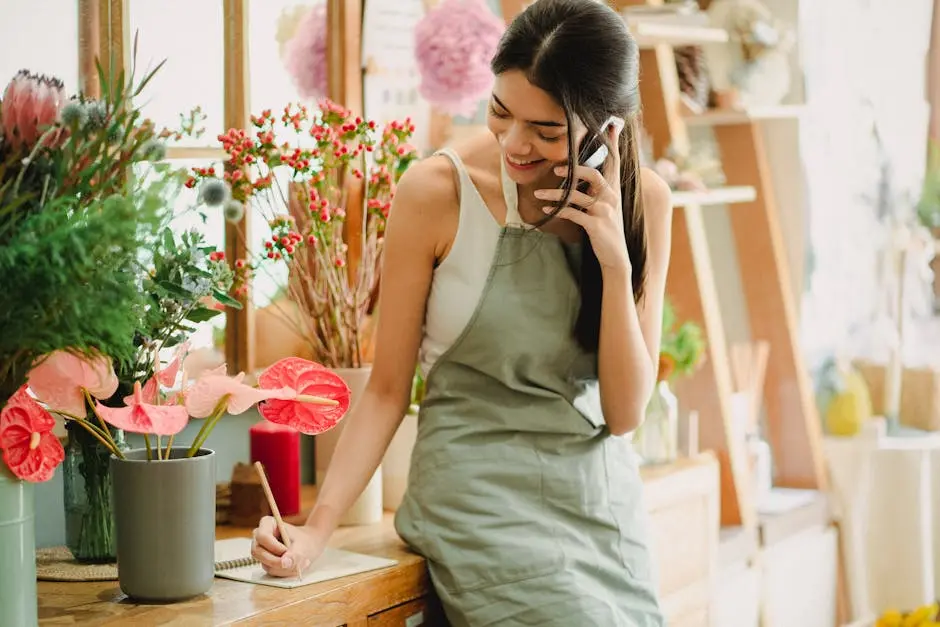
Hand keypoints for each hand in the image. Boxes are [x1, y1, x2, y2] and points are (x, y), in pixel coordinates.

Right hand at [250, 516, 327, 576]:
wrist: (309, 545)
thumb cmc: (304, 540)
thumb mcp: (303, 545)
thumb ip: (294, 554)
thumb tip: (285, 563)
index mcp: (267, 524)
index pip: (262, 536)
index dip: (273, 546)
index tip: (287, 550)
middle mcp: (260, 538)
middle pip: (258, 553)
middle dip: (278, 561)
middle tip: (295, 563)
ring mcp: (261, 551)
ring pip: (266, 565)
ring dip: (285, 568)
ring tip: (301, 562)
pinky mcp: (265, 563)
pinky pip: (272, 571)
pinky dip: (286, 572)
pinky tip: (297, 566)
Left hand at [534, 123, 629, 272]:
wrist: (616, 257)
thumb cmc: (607, 229)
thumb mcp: (606, 206)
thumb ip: (597, 190)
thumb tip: (581, 176)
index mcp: (613, 190)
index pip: (614, 161)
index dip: (613, 142)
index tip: (612, 123)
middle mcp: (611, 197)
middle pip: (594, 174)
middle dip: (574, 170)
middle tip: (556, 171)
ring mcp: (604, 211)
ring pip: (577, 196)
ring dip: (555, 195)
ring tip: (538, 195)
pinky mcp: (596, 225)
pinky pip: (573, 214)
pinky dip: (558, 211)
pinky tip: (546, 211)